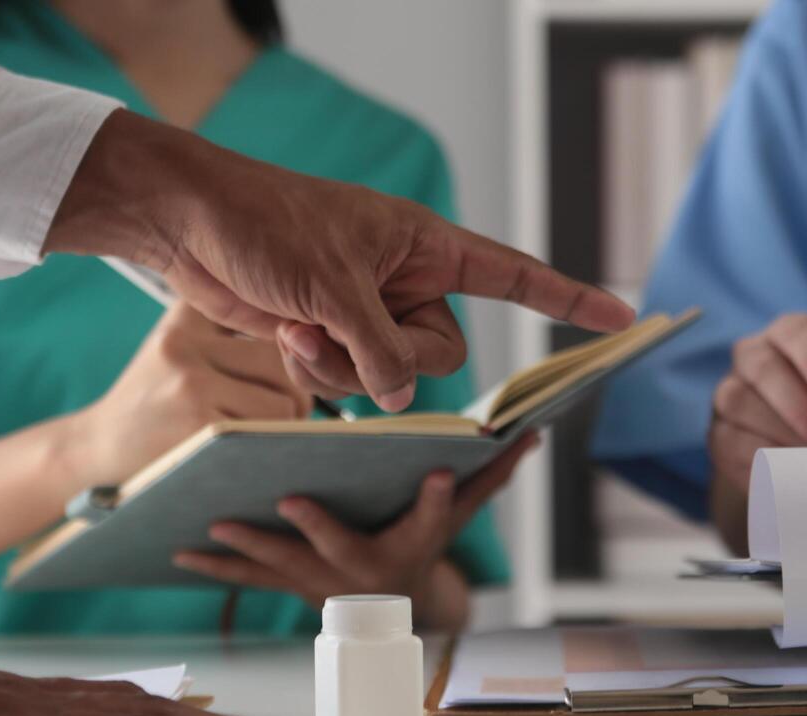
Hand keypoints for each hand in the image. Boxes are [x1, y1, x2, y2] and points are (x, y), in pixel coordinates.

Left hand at [46, 111, 634, 412]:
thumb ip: (382, 352)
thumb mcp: (336, 289)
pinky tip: (284, 333)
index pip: (513, 275)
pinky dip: (318, 368)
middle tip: (345, 326)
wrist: (188, 224)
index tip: (618, 317)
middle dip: (395, 357)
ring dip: (344, 365)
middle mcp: (405, 281)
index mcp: (426, 246)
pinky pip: (349, 379)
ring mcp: (367, 311)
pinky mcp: (329, 335)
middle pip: (442, 353)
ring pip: (390, 377)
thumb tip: (399, 401)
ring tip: (301, 325)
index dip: (566, 298)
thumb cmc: (266, 224)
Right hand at [64, 302, 311, 487]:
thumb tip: (306, 335)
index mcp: (185, 319)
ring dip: (287, 424)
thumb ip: (226, 325)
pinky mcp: (197, 426)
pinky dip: (271, 445)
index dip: (289, 347)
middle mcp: (184, 343)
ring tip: (265, 432)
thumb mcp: (174, 345)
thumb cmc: (151, 401)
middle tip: (284, 410)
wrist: (95, 449)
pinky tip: (252, 450)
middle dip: (296, 391)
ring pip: (286, 400)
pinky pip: (269, 432)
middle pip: (284, 361)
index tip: (289, 362)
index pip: (266, 320)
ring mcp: (189, 385)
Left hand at [172, 433, 539, 628]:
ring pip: (282, 564)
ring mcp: (320, 582)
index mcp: (408, 545)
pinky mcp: (287, 584)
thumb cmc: (423, 545)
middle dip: (317, 527)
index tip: (442, 474)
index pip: (432, 520)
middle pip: (340, 548)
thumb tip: (533, 433)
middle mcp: (363, 571)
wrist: (390, 611)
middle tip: (291, 501)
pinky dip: (214, 566)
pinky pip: (247, 578)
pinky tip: (177, 550)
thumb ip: (492, 473)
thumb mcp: (463, 513)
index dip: (440, 499)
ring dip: (247, 547)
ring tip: (212, 525)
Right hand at [709, 313, 806, 492]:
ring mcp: (729, 394)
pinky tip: (790, 469)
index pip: (795, 330)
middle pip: (762, 366)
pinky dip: (764, 459)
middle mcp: (753, 357)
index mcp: (791, 337)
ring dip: (782, 435)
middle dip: (797, 405)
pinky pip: (732, 441)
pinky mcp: (720, 434)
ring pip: (741, 403)